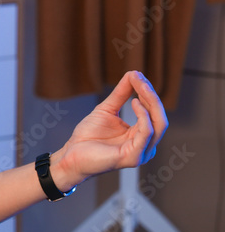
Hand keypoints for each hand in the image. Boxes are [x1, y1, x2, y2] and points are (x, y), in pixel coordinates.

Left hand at [51, 71, 167, 191]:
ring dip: (150, 102)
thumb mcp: (107, 110)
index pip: (153, 113)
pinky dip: (143, 116)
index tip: (137, 75)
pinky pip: (146, 133)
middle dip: (152, 96)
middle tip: (140, 78)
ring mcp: (141, 153)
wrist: (71, 154)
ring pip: (158, 124)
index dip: (147, 93)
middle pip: (160, 118)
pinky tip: (134, 102)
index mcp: (141, 136)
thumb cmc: (88, 136)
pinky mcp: (134, 157)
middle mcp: (146, 146)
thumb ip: (121, 94)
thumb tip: (134, 74)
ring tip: (140, 86)